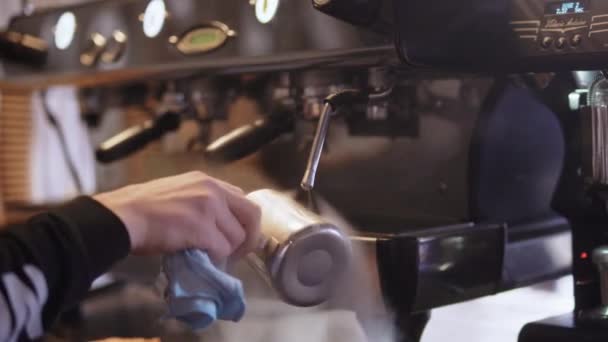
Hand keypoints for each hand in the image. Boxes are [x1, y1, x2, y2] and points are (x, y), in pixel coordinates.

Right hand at [94, 171, 260, 259]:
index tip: (237, 237)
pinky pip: (221, 249)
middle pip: (252, 216)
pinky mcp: (202, 228)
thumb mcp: (180, 192)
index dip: (245, 222)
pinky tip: (199, 257)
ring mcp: (209, 208)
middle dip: (248, 239)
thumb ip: (203, 202)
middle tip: (236, 254)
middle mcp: (213, 190)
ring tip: (208, 255)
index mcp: (207, 181)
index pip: (244, 199)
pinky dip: (214, 258)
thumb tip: (220, 225)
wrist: (123, 216)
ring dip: (225, 251)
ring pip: (237, 237)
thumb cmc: (144, 208)